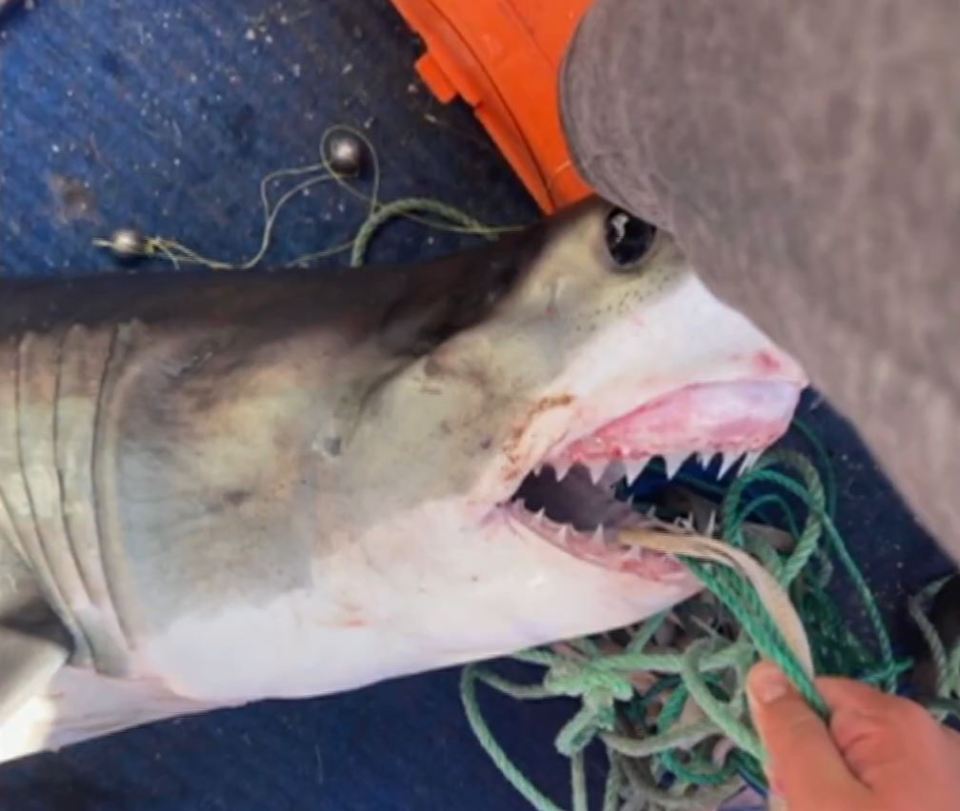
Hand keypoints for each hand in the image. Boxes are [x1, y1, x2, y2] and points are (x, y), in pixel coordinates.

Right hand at [746, 661, 959, 809]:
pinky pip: (889, 789)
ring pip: (861, 765)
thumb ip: (792, 733)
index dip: (790, 732)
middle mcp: (931, 732)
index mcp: (899, 719)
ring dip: (837, 794)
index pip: (815, 692)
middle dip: (813, 770)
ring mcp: (948, 773)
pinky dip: (867, 806)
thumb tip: (764, 669)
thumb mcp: (822, 798)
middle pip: (838, 730)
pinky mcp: (949, 800)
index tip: (786, 781)